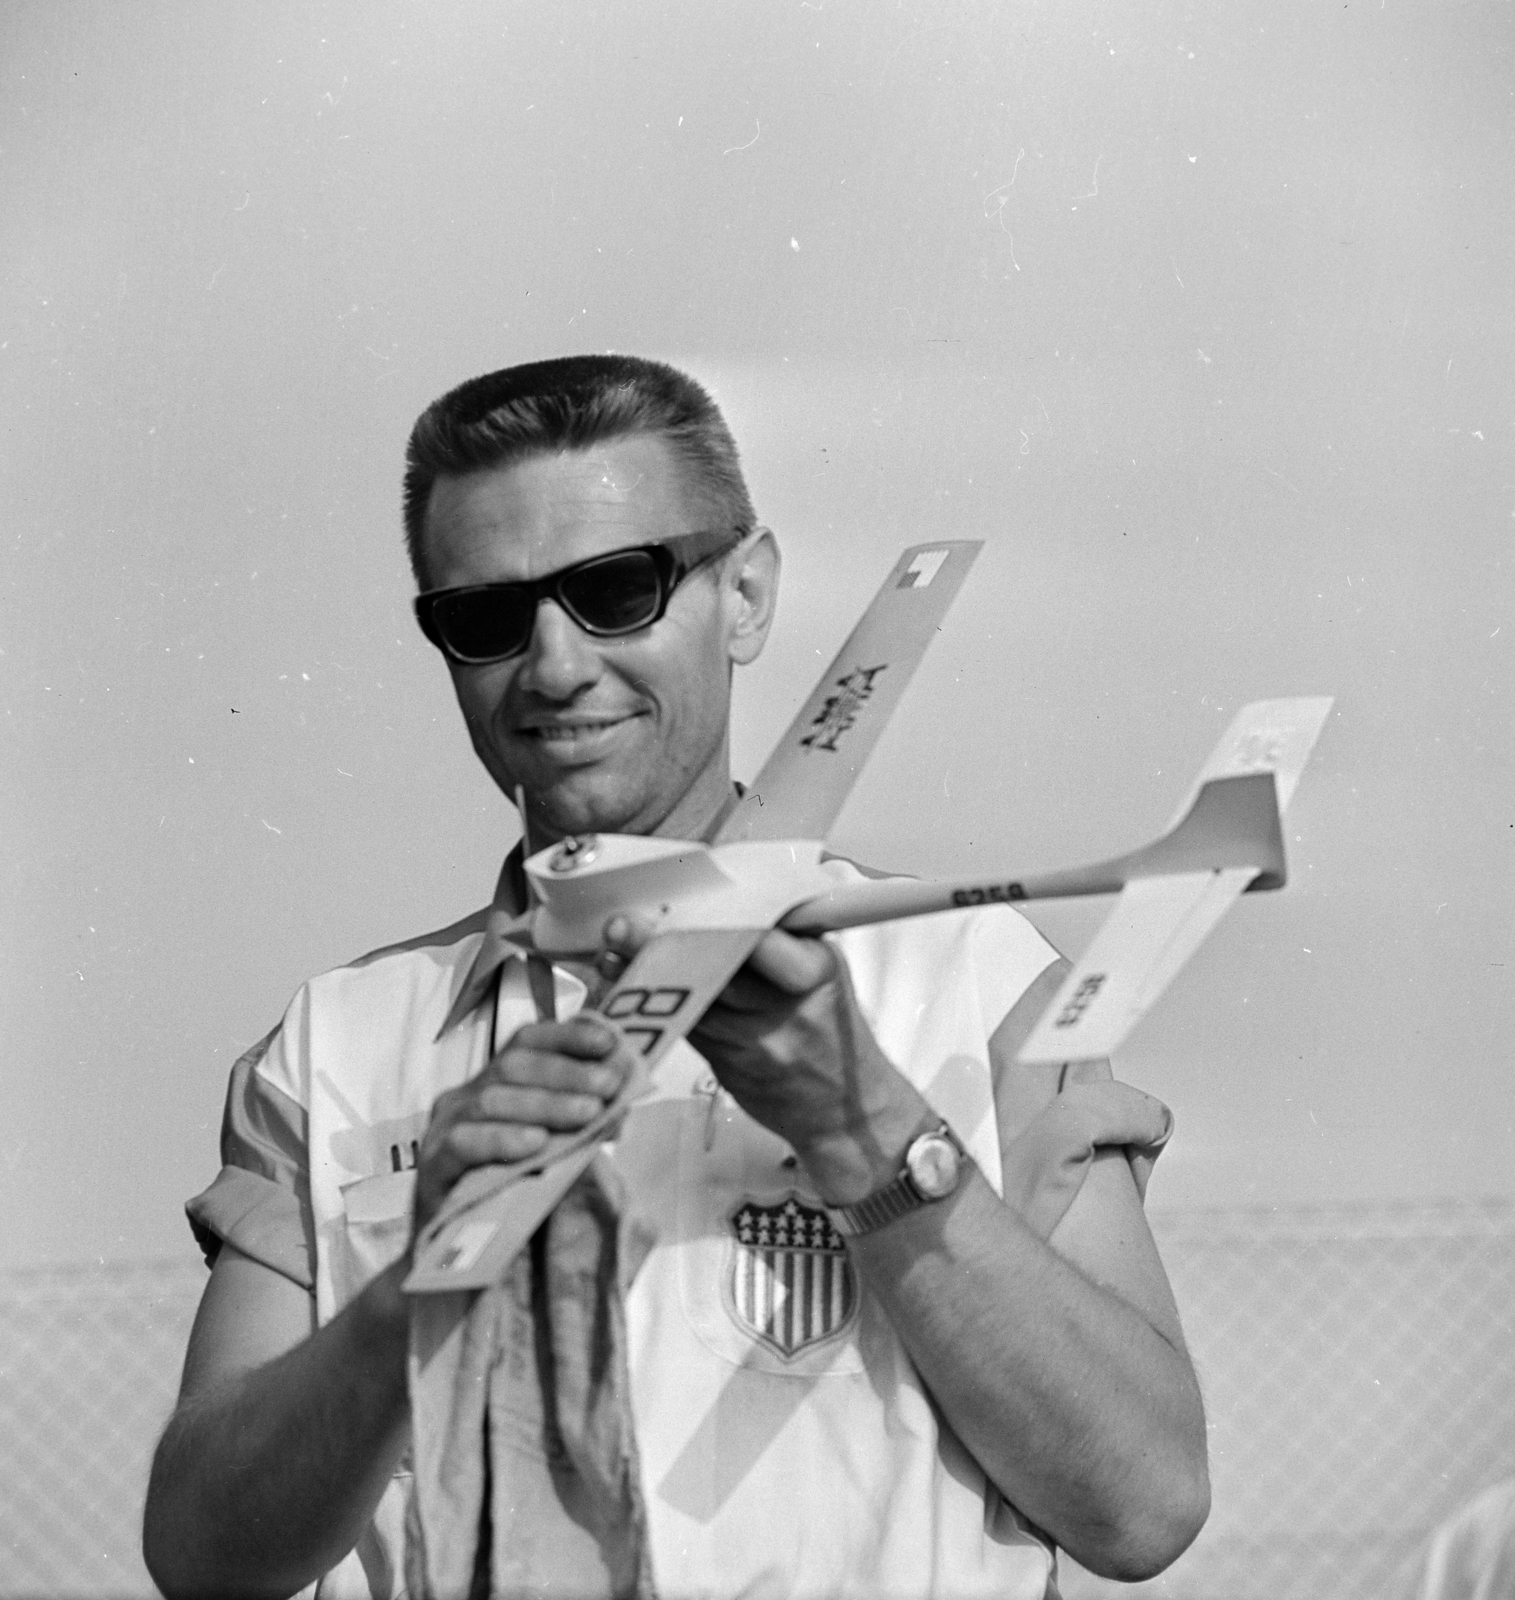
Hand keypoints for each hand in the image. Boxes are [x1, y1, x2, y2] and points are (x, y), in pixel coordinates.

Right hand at [411, 1013, 635, 1235]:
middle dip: (566, 1072)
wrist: (460, 1270)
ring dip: (546, 1103)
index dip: (566, 1037)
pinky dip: (502, 1138)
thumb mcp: (555, 1155)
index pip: (526, 1042)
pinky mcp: (431, 1169)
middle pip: (512, 1065)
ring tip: (588, 1113)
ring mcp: (443, 1131)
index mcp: (493, 1086)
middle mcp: (464, 1099)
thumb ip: (580, 1124)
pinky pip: (464, 1144)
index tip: (608, 1043)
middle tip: (608, 1085)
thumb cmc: (513, 1203)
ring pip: (491, 1099)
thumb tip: (622, 1095)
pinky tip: (536, 1143)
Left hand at [599, 919, 926, 1201]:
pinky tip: (628, 989)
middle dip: (662, 943)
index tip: (676, 906)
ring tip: (610, 952)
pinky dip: (654, 1007)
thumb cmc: (833, 1033)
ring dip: (644, 974)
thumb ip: (783, 945)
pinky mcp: (729, 1065)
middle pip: (713, 966)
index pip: (758, 939)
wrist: (844, 1111)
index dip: (711, 924)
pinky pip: (685, 1027)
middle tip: (621, 926)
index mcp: (816, 970)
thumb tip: (722, 905)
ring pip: (690, 999)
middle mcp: (785, 1006)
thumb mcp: (827, 977)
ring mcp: (756, 1041)